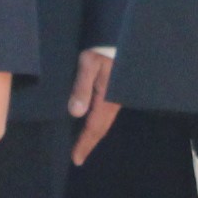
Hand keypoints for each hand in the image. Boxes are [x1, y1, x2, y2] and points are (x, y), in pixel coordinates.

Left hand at [66, 49, 121, 165]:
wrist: (122, 38)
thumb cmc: (103, 50)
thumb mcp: (88, 64)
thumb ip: (81, 87)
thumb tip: (75, 113)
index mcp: (106, 98)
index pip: (93, 127)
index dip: (84, 144)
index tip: (76, 159)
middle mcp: (113, 102)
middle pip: (100, 129)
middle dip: (89, 143)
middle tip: (78, 158)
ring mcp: (116, 97)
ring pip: (104, 122)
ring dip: (94, 135)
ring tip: (83, 145)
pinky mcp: (115, 92)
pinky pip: (105, 114)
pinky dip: (97, 124)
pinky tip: (91, 124)